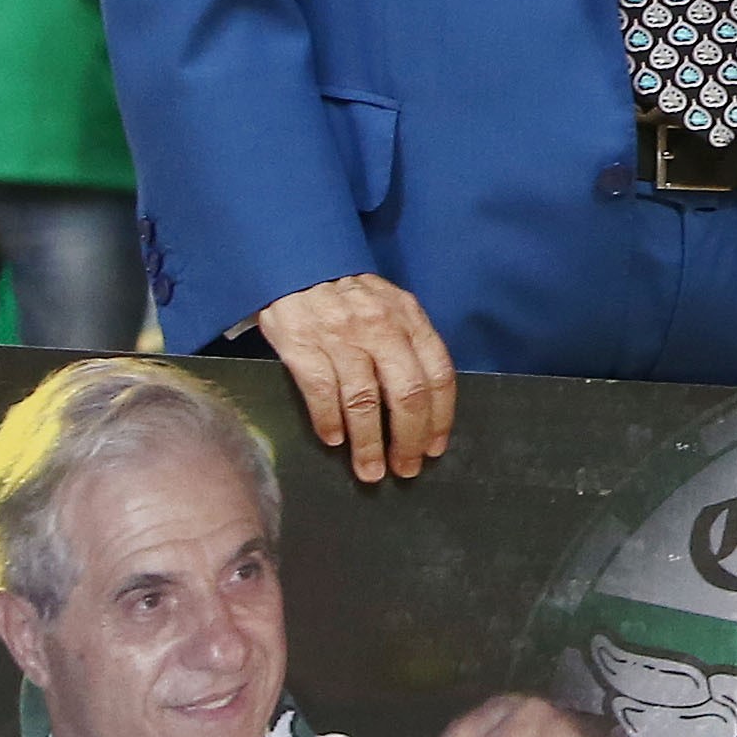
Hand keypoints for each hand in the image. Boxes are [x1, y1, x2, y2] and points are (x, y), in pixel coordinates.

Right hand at [259, 271, 457, 479]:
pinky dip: (329, 423)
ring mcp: (341, 337)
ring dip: (369, 444)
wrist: (297, 265)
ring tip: (371, 471)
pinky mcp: (303, 346)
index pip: (437, 373)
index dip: (440, 416)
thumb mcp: (390, 305)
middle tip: (407, 469)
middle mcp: (380, 327)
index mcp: (408, 317)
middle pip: (406, 394)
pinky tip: (335, 442)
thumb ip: (409, 342)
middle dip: (409, 439)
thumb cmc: (349, 295)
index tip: (435, 448)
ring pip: (363, 402)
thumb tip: (424, 403)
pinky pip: (322, 393)